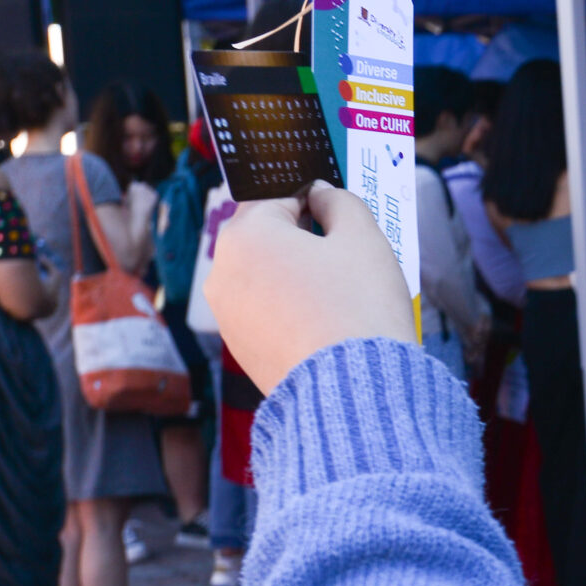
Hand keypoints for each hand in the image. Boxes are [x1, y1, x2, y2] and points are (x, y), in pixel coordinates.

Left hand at [205, 182, 415, 393]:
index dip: (315, 200)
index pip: (279, 195)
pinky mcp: (239, 347)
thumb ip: (340, 201)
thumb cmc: (359, 307)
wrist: (354, 390)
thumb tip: (322, 196)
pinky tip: (324, 324)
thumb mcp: (363, 237)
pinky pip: (266, 312)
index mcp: (246, 234)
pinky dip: (290, 310)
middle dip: (303, 240)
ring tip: (338, 297)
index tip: (340, 216)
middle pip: (267, 236)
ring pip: (265, 275)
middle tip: (345, 258)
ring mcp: (226, 313)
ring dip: (295, 276)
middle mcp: (222, 270)